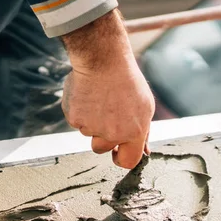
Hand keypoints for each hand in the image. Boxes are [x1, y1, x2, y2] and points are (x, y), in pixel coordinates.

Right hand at [62, 11, 154, 168]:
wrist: (102, 59)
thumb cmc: (127, 81)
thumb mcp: (145, 106)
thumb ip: (143, 132)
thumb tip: (144, 152)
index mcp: (134, 132)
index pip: (128, 161)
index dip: (121, 158)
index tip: (116, 152)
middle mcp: (113, 133)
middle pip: (101, 148)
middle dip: (102, 137)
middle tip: (105, 114)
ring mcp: (92, 127)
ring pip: (88, 132)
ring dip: (91, 120)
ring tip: (99, 98)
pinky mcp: (75, 118)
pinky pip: (76, 121)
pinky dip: (80, 110)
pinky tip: (87, 94)